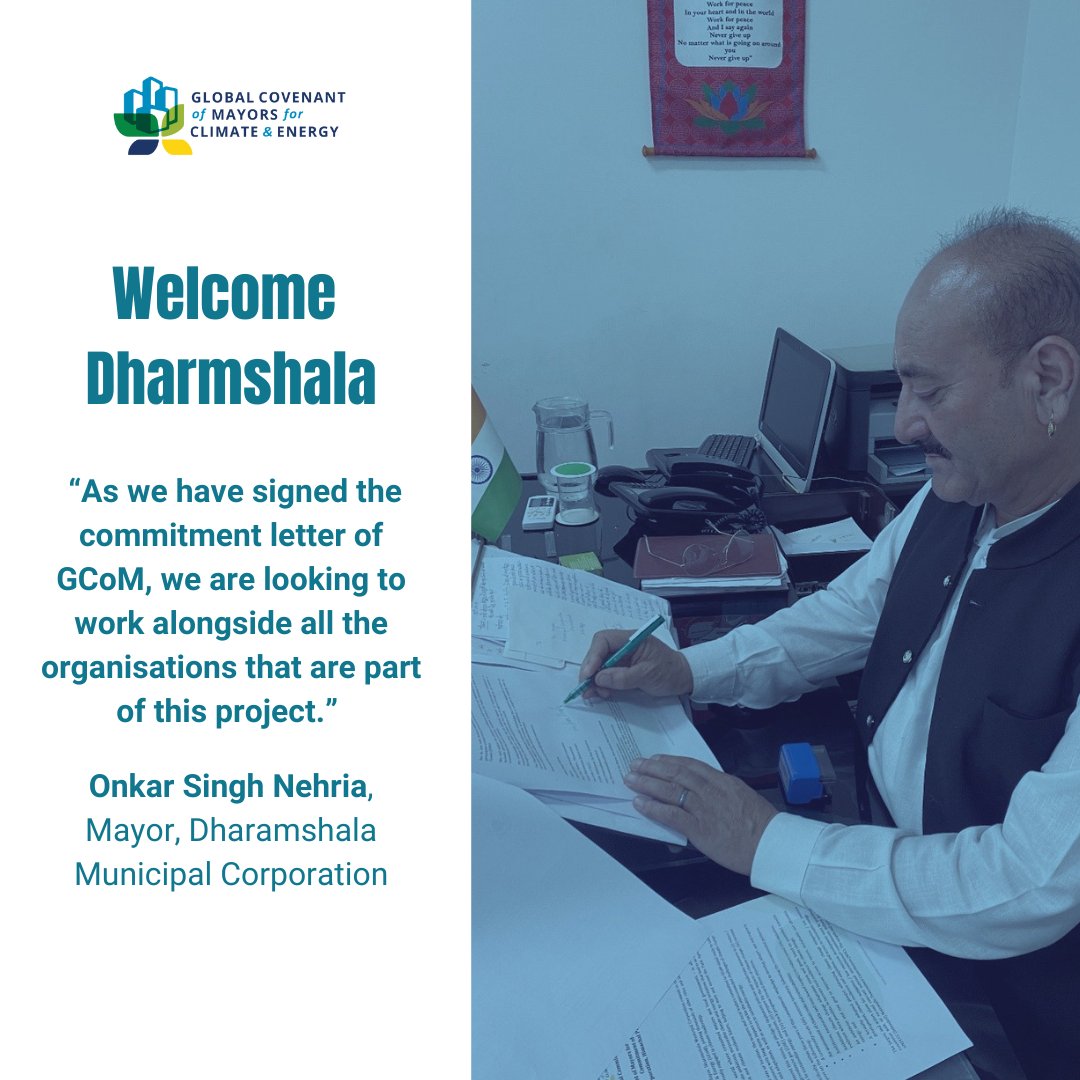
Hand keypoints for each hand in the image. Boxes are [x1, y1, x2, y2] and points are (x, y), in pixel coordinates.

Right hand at [578, 629, 692, 698]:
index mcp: (631, 639)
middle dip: (590, 670)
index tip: (588, 674)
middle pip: (598, 653)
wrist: (684, 678)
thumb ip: (623, 677)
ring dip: (594, 679)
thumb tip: (599, 678)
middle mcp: (623, 646)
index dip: (592, 656)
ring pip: (599, 665)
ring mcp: (622, 658)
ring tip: (593, 694)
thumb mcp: (648, 675)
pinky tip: (601, 693)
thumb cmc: (669, 672)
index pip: (604, 640)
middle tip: (586, 688)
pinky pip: (606, 674)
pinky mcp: (622, 669)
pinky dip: (601, 684)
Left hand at [624, 755, 777, 875]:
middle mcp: (711, 790)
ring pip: (670, 790)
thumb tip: (704, 795)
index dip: (670, 761)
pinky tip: (640, 804)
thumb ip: (722, 793)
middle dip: (652, 768)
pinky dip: (653, 808)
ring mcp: (703, 808)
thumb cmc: (762, 825)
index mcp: (723, 781)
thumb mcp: (743, 798)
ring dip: (647, 783)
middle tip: (635, 765)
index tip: (656, 759)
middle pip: (676, 773)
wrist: (771, 845)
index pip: (691, 765)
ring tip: (631, 779)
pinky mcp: (699, 828)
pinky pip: (671, 814)